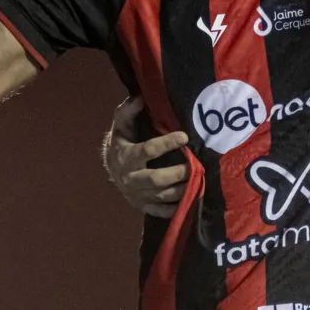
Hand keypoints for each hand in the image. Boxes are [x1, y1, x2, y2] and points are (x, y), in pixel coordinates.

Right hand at [104, 96, 189, 217]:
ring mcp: (136, 194)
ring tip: (199, 180)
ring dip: (182, 190)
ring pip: (162, 195)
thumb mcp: (121, 125)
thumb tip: (139, 98)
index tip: (184, 136)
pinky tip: (190, 199)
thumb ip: (128, 111)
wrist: (111, 167)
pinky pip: (160, 210)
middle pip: (156, 179)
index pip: (147, 151)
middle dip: (178, 173)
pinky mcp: (142, 205)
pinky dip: (175, 208)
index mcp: (126, 157)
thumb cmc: (121, 142)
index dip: (166, 144)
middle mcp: (130, 178)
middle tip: (196, 165)